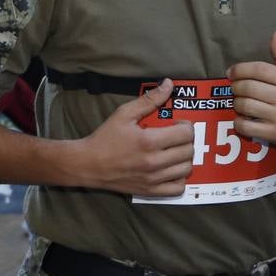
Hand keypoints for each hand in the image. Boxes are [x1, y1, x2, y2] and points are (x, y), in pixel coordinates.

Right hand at [79, 79, 194, 196]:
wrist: (86, 164)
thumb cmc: (105, 138)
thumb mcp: (124, 114)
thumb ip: (149, 100)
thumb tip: (169, 84)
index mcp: (149, 141)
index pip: (186, 133)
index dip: (186, 126)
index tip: (177, 124)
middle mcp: (153, 162)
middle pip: (189, 151)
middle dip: (186, 141)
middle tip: (175, 137)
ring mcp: (152, 179)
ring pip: (187, 169)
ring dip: (184, 159)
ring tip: (174, 152)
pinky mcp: (149, 191)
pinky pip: (178, 188)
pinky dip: (179, 178)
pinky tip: (171, 169)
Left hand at [229, 30, 275, 147]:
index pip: (259, 69)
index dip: (240, 69)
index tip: (232, 72)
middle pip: (248, 87)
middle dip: (236, 86)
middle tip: (235, 87)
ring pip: (244, 106)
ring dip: (237, 103)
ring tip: (240, 102)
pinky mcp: (274, 133)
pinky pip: (246, 126)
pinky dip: (239, 122)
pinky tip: (243, 118)